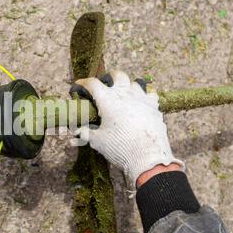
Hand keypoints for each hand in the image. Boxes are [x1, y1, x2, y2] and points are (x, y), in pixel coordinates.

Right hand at [72, 70, 184, 187]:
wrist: (147, 157)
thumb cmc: (119, 147)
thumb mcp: (97, 141)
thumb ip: (86, 133)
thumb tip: (78, 132)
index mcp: (108, 100)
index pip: (92, 84)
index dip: (83, 83)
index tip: (78, 86)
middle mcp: (125, 94)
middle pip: (117, 75)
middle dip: (109, 77)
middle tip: (105, 85)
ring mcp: (142, 99)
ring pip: (135, 83)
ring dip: (127, 86)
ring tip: (123, 95)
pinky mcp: (154, 107)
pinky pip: (150, 94)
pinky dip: (145, 96)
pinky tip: (142, 103)